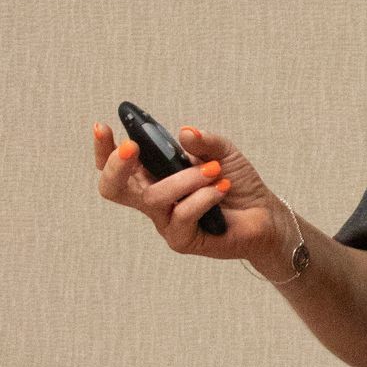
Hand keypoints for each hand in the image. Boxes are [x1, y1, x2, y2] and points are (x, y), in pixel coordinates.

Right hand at [92, 118, 295, 273]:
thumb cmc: (235, 182)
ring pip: (155, 197)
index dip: (103, 148)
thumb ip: (204, 141)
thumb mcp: (223, 153)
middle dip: (116, 165)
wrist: (264, 214)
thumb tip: (184, 132)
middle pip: (112, 188)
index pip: (116, 164)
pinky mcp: (182, 239)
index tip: (102, 127)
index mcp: (152, 174)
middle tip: (132, 147)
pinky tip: (222, 188)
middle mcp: (152, 199)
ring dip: (185, 179)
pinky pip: (182, 216)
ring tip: (214, 170)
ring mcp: (165, 221)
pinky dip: (203, 197)